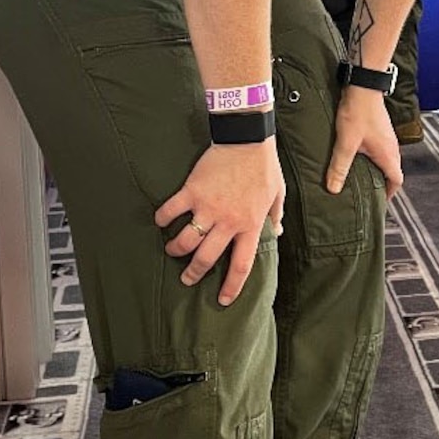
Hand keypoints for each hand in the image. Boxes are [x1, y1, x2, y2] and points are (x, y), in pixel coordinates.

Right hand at [155, 141, 285, 305]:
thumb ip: (274, 216)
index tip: (223, 300)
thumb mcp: (278, 194)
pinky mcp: (192, 191)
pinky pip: (171, 210)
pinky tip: (160, 220)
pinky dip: (162, 218)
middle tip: (187, 279)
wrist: (247, 139)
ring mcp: (208, 207)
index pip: (241, 265)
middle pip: (206, 258)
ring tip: (171, 250)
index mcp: (250, 225)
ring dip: (176, 249)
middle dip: (194, 273)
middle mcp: (228, 221)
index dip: (232, 286)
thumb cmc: (264, 166)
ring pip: (186, 240)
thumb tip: (276, 232)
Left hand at [327, 84, 403, 199]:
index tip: (379, 201)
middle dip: (382, 182)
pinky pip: (381, 148)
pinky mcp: (381, 128)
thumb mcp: (346, 143)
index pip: (397, 180)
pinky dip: (374, 156)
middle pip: (392, 171)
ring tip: (362, 175)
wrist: (363, 85)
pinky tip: (359, 155)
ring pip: (387, 159)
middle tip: (368, 191)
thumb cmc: (357, 113)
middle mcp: (392, 147)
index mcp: (388, 154)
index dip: (390, 193)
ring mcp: (388, 136)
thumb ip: (339, 167)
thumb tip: (333, 189)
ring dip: (377, 168)